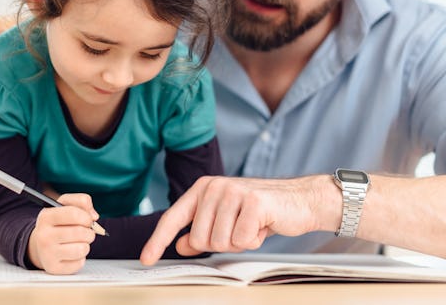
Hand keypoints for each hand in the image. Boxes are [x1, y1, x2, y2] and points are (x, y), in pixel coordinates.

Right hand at [27, 193, 98, 274]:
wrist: (40, 244)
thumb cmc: (57, 223)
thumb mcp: (65, 205)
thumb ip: (81, 201)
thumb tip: (94, 216)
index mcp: (46, 217)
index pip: (73, 214)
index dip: (86, 217)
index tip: (88, 220)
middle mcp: (44, 235)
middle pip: (80, 232)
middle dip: (89, 232)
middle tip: (85, 232)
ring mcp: (47, 254)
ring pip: (82, 249)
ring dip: (85, 245)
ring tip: (78, 243)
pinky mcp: (54, 268)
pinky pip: (79, 263)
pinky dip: (80, 258)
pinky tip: (72, 254)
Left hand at [140, 175, 337, 264]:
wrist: (299, 200)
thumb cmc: (260, 212)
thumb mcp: (225, 220)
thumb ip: (201, 230)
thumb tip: (182, 244)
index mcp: (202, 189)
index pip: (173, 218)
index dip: (158, 241)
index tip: (146, 259)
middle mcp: (214, 187)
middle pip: (200, 239)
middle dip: (221, 244)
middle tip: (239, 231)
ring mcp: (233, 192)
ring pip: (220, 242)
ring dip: (239, 243)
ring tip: (252, 226)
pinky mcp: (253, 202)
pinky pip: (242, 240)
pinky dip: (254, 241)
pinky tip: (263, 226)